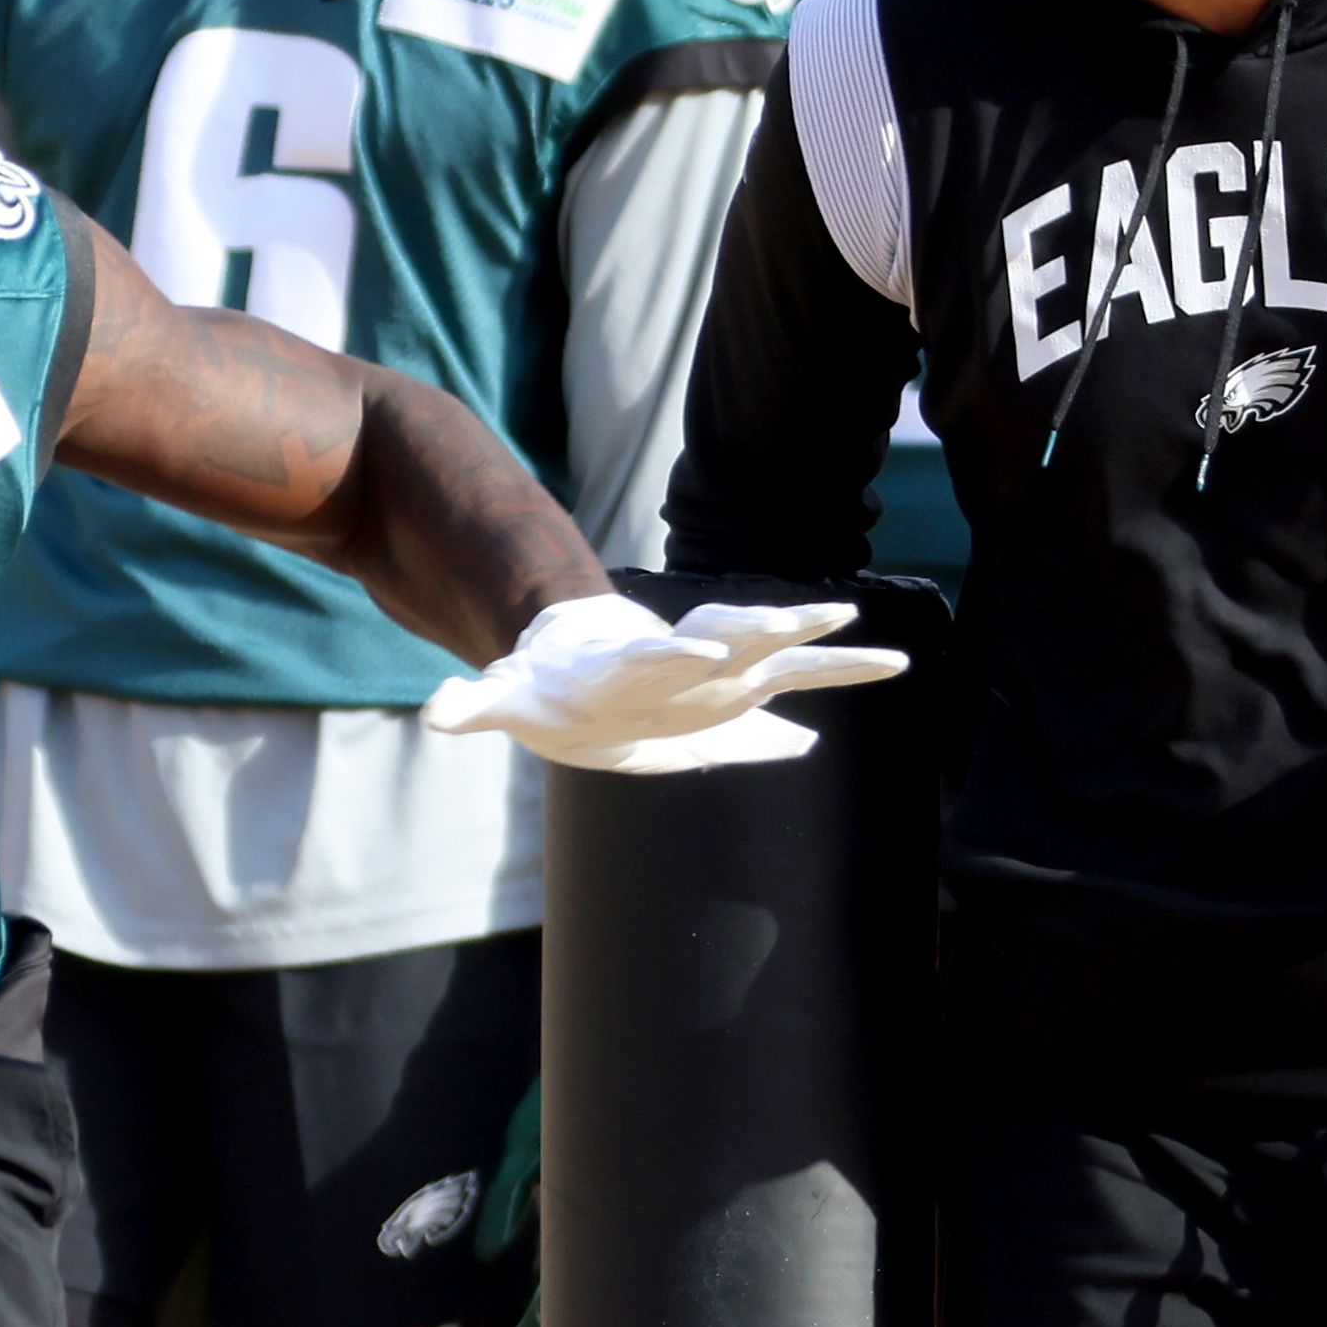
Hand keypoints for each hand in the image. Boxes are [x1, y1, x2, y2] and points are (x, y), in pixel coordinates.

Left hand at [420, 595, 907, 778]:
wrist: (576, 672)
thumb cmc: (543, 683)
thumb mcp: (503, 699)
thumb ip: (472, 705)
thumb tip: (434, 711)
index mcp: (630, 661)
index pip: (657, 652)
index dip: (679, 651)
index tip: (706, 649)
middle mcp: (685, 660)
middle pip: (731, 638)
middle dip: (769, 629)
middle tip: (814, 614)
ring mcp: (721, 673)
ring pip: (781, 658)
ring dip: (827, 654)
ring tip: (885, 651)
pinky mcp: (741, 694)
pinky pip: (800, 684)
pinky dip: (840, 673)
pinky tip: (892, 665)